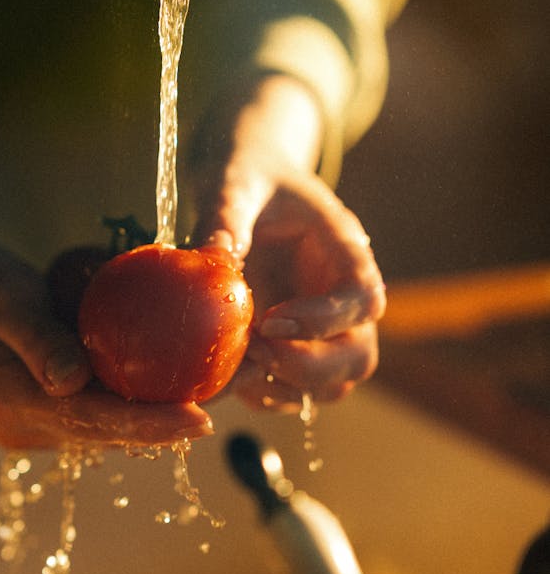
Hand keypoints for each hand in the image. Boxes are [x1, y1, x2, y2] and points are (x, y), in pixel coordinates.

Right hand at [0, 193, 211, 448]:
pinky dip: (144, 391)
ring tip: (229, 381)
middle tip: (236, 392)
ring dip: (165, 407)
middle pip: (113, 431)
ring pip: (115, 422)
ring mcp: (42, 421)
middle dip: (172, 419)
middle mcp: (31, 426)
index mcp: (15, 405)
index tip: (201, 420)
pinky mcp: (54, 406)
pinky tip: (190, 370)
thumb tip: (73, 381)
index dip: (149, 425)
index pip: (93, 422)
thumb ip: (35, 336)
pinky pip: (107, 405)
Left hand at [192, 75, 385, 411]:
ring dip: (286, 388)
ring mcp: (323, 332)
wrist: (244, 186)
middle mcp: (343, 300)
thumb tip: (211, 260)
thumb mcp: (235, 183)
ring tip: (235, 367)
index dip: (323, 321)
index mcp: (345, 252)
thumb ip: (227, 216)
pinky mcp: (293, 351)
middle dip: (308, 367)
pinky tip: (227, 376)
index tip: (269, 322)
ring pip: (331, 386)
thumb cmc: (248, 177)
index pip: (362, 300)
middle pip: (358, 357)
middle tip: (253, 350)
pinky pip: (294, 394)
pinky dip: (265, 396)